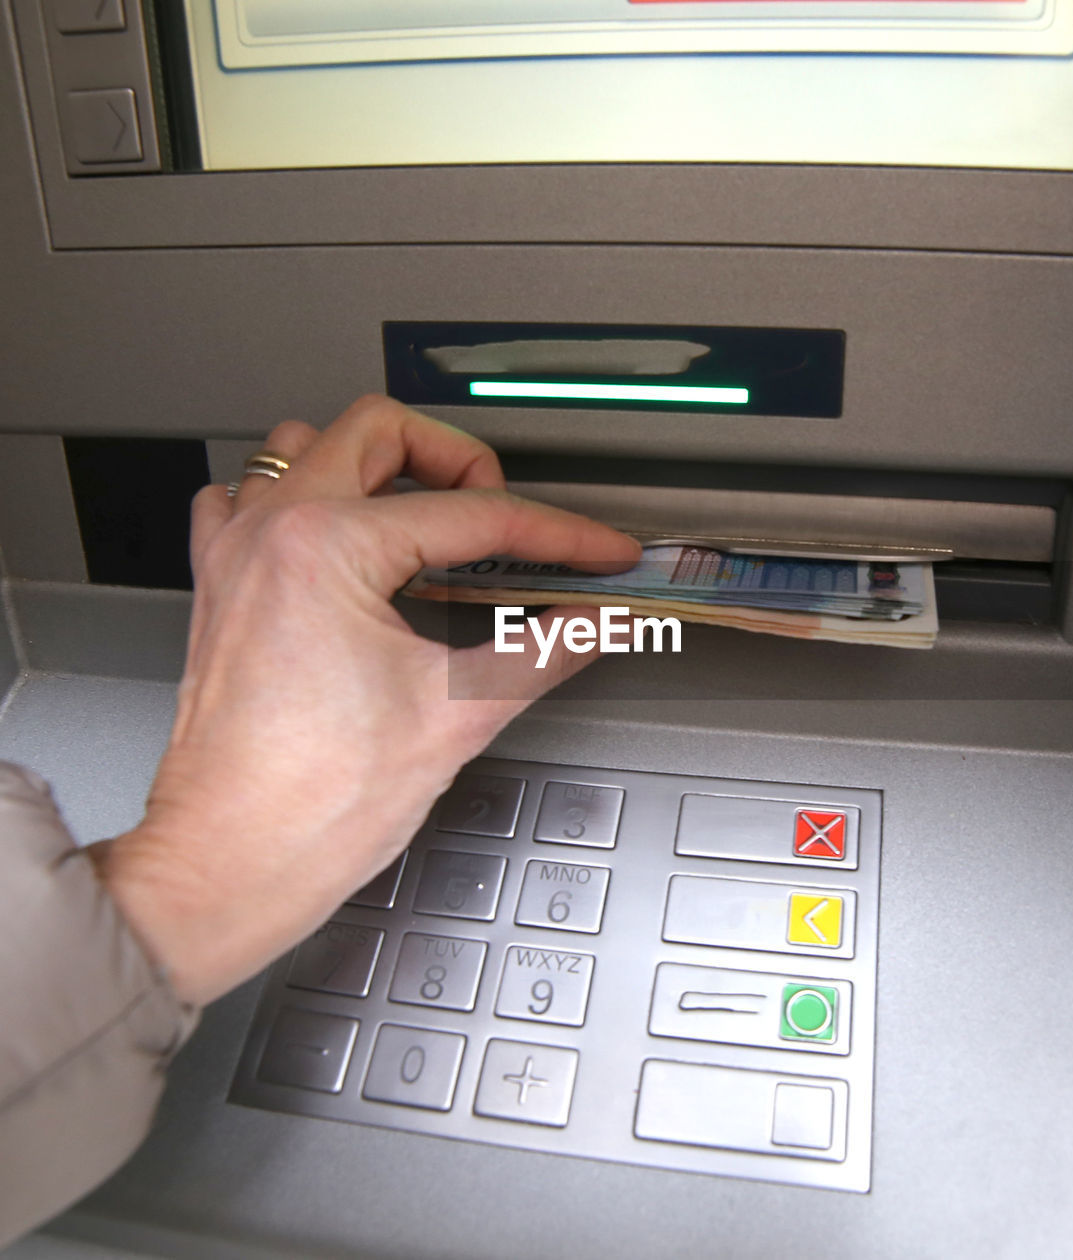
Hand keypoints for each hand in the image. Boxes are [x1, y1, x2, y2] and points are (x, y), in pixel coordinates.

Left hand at [91, 395, 639, 1005]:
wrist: (230, 866)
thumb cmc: (309, 806)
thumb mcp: (459, 715)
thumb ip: (548, 648)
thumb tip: (601, 619)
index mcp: (326, 548)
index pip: (475, 516)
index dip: (558, 534)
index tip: (597, 553)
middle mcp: (270, 533)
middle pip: (383, 432)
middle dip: (464, 463)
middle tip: (511, 523)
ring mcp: (236, 555)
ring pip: (307, 444)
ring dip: (379, 467)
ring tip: (434, 519)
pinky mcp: (221, 587)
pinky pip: (249, 498)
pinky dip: (304, 501)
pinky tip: (346, 544)